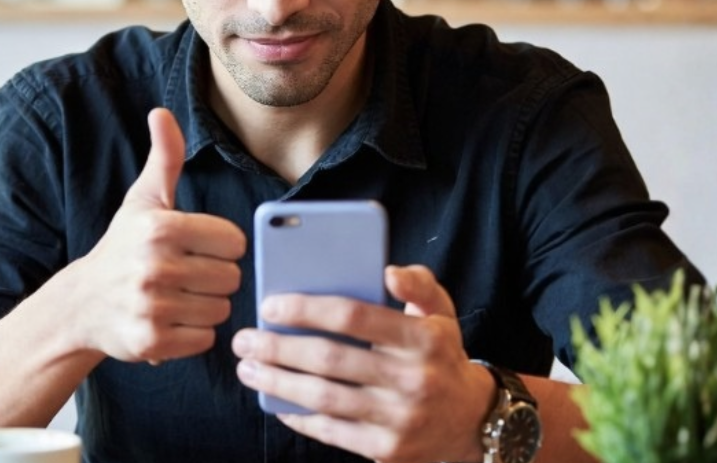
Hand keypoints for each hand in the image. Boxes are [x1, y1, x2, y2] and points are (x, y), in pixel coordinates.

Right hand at [66, 108, 246, 362]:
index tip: (196, 248)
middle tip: (185, 276)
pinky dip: (193, 334)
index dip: (220, 246)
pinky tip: (170, 320)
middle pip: (231, 278)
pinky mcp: (151, 342)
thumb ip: (164, 157)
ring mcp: (151, 307)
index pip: (234, 242)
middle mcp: (155, 267)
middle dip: (214, 278)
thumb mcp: (143, 199)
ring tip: (178, 298)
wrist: (81, 304)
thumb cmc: (122, 247)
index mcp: (160, 228)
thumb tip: (161, 113)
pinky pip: (205, 339)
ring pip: (221, 310)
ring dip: (206, 307)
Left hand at [232, 264, 497, 462]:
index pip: (354, 315)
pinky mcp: (386, 449)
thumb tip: (389, 271)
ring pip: (323, 398)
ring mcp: (399, 418)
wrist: (472, 422)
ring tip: (249, 369)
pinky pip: (331, 432)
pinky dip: (298, 417)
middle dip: (278, 348)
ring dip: (278, 383)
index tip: (270, 305)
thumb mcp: (442, 315)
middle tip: (244, 339)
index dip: (307, 308)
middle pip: (330, 359)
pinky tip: (276, 402)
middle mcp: (412, 378)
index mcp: (424, 337)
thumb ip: (419, 285)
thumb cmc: (441, 357)